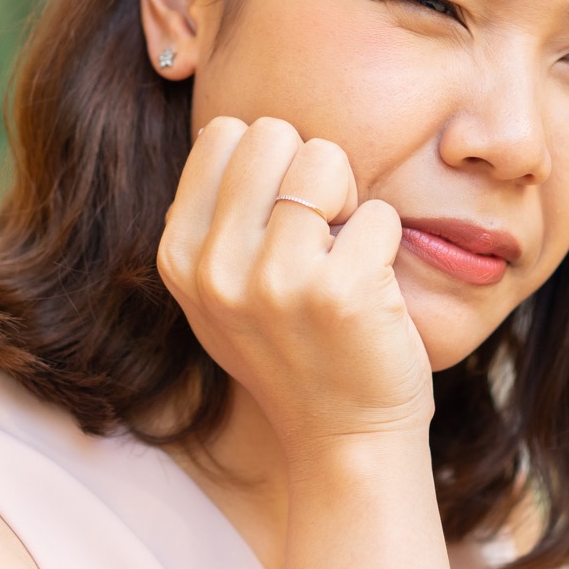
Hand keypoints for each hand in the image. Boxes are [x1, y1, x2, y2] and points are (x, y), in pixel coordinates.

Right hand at [157, 116, 433, 454]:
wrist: (346, 440)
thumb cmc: (297, 351)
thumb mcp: (224, 292)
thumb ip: (218, 218)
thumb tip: (233, 129)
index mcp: (179, 257)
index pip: (224, 133)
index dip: (272, 162)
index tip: (286, 219)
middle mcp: (216, 269)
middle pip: (273, 133)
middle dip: (312, 171)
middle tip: (324, 235)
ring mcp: (276, 282)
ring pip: (326, 158)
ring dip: (351, 202)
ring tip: (346, 259)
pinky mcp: (341, 293)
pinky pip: (379, 211)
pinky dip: (389, 240)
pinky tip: (375, 290)